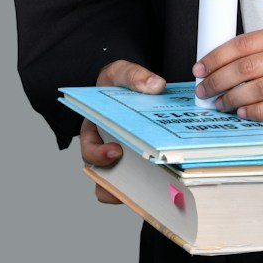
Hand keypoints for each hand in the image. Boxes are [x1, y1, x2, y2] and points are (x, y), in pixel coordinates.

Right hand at [79, 59, 165, 203]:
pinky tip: (172, 185)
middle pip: (106, 175)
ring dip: (139, 190)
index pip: (89, 150)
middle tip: (144, 177)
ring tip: (160, 190)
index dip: (99, 155)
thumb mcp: (121, 71)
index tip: (117, 151)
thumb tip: (156, 85)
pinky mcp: (140, 165)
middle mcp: (105, 150)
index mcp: (94, 131)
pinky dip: (154, 187)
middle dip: (121, 181)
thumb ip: (134, 76)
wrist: (129, 87)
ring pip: (123, 186)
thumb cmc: (117, 83)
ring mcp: (122, 160)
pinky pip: (144, 184)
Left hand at [192, 26, 262, 121]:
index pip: (241, 44)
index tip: (200, 68)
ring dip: (233, 99)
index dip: (216, 57)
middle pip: (245, 68)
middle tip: (204, 90)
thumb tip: (226, 62)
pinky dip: (256, 112)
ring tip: (220, 104)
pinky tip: (244, 113)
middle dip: (218, 81)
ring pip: (257, 89)